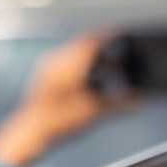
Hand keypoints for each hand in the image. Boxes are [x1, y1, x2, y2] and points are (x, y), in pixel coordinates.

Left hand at [0, 35, 128, 166]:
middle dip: (104, 50)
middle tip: (120, 55)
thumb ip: (119, 103)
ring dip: (93, 61)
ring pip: (75, 55)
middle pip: (85, 46)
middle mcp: (58, 59)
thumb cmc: (58, 120)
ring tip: (109, 71)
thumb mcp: (94, 110)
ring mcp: (48, 68)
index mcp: (71, 61)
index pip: (95, 38)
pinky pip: (65, 64)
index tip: (122, 32)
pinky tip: (89, 83)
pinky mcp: (43, 78)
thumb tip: (138, 100)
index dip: (111, 34)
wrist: (28, 134)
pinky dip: (80, 68)